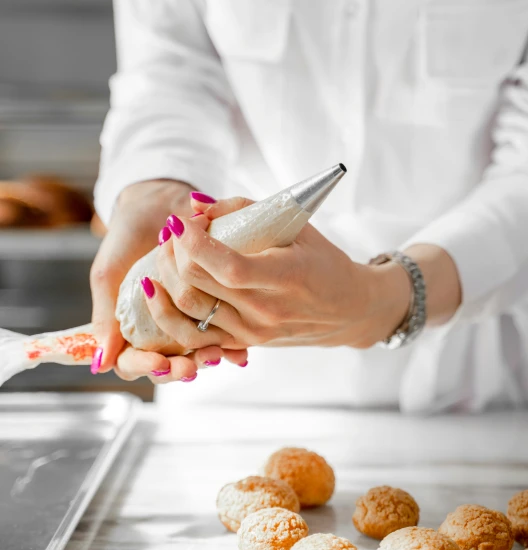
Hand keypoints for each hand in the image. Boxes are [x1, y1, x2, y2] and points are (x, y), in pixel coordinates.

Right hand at [90, 182, 247, 382]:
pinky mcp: (212, 308)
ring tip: (215, 356)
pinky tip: (239, 352)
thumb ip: (104, 316)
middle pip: (168, 366)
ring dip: (205, 359)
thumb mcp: (109, 274)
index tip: (159, 362)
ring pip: (195, 354)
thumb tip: (100, 364)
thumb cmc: (127, 238)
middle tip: (192, 367)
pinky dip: (230, 346)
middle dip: (180, 369)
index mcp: (130, 326)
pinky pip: (222, 335)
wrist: (159, 204)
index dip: (145, 367)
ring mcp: (186, 320)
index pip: (132, 362)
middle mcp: (159, 328)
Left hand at [141, 197, 412, 350]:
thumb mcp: (296, 226)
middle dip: (173, 253)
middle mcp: (266, 312)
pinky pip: (194, 334)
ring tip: (165, 253)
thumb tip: (196, 205)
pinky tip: (159, 290)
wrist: (347, 309)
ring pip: (187, 312)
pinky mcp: (243, 343)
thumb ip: (245, 210)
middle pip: (197, 285)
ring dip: (165, 279)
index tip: (179, 220)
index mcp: (285, 278)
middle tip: (171, 231)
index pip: (228, 266)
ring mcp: (252, 332)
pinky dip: (170, 312)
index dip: (194, 242)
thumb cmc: (324, 261)